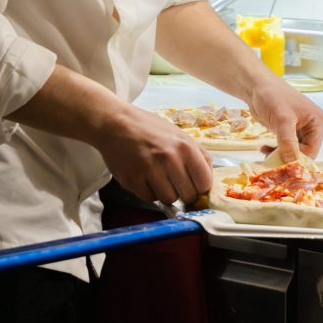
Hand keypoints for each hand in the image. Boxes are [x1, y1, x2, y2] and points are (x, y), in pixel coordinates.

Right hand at [97, 104, 212, 205]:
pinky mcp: (132, 181)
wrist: (114, 123)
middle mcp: (169, 159)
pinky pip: (149, 199)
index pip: (205, 183)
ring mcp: (150, 171)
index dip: (200, 186)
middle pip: (188, 196)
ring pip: (169, 200)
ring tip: (157, 177)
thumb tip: (208, 178)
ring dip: (165, 193)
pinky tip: (144, 176)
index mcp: (185, 146)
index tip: (194, 184)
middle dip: (183, 192)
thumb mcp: (178, 133)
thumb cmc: (148, 127)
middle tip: (174, 181)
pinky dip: (148, 192)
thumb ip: (196, 154)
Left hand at [247, 77, 322, 162]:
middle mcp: (312, 126)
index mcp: (317, 121)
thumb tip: (292, 161)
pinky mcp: (288, 130)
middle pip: (304, 152)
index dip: (298, 159)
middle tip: (272, 161)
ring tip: (266, 152)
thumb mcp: (282, 118)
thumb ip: (288, 140)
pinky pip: (286, 147)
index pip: (312, 150)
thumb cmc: (271, 96)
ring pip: (294, 151)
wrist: (255, 85)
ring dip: (281, 155)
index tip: (282, 164)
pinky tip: (264, 148)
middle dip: (289, 158)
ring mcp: (300, 128)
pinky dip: (276, 150)